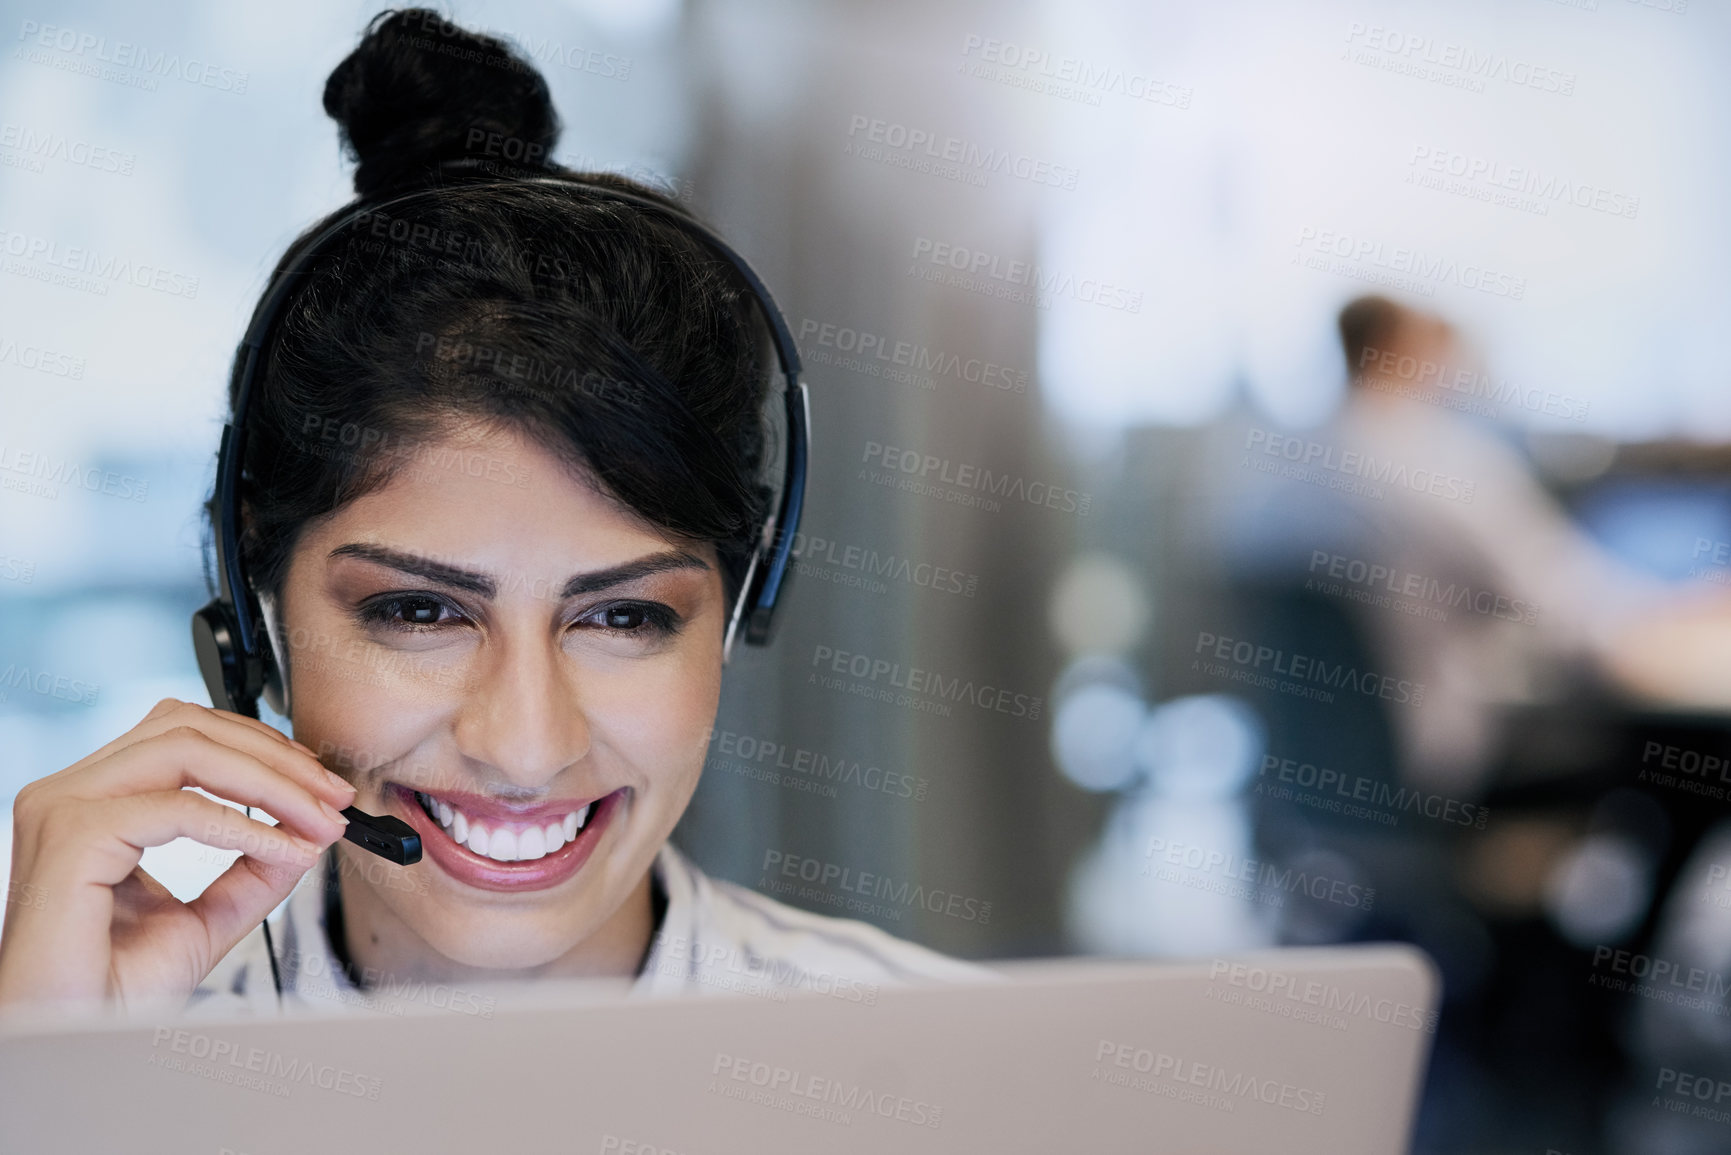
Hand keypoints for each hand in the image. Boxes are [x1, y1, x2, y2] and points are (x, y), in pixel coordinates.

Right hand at [0, 698, 354, 1012]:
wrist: (64, 1043)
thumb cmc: (106, 991)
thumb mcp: (205, 920)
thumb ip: (254, 870)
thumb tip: (309, 831)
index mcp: (94, 801)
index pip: (185, 734)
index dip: (262, 750)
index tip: (322, 786)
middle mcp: (71, 793)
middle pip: (189, 726)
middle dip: (276, 756)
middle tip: (334, 795)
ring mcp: (64, 807)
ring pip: (187, 749)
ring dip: (270, 781)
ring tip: (317, 818)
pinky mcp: (71, 835)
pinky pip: (177, 808)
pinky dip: (243, 824)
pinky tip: (281, 849)